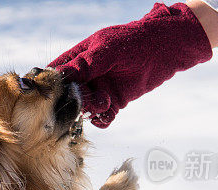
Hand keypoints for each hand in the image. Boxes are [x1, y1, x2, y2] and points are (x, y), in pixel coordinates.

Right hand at [49, 3, 212, 127]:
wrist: (166, 49)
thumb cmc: (135, 41)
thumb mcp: (106, 50)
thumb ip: (84, 65)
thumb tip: (60, 76)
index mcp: (78, 58)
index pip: (56, 72)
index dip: (50, 84)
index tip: (51, 93)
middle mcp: (86, 76)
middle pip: (68, 94)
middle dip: (74, 100)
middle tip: (85, 99)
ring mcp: (99, 90)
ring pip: (84, 107)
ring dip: (91, 108)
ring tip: (106, 101)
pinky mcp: (114, 102)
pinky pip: (101, 117)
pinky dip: (102, 119)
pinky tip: (108, 114)